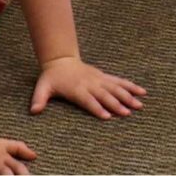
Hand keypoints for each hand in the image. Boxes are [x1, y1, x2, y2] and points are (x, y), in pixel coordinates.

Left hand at [30, 55, 144, 117]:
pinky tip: (142, 91)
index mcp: (77, 89)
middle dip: (117, 104)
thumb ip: (39, 99)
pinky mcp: (104, 77)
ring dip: (128, 96)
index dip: (97, 108)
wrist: (61, 59)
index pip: (88, 100)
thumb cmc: (52, 77)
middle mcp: (90, 84)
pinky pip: (119, 81)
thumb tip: (34, 111)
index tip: (107, 116)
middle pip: (105, 95)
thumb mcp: (42, 87)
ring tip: (139, 104)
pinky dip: (130, 86)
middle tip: (128, 112)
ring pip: (116, 88)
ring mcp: (99, 79)